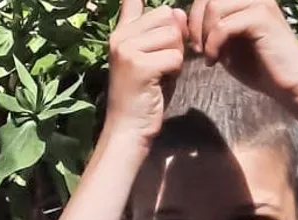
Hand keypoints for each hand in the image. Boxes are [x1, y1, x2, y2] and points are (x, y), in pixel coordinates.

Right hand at [105, 0, 188, 143]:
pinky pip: (175, 56)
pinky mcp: (139, 66)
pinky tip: (161, 83)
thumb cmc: (143, 95)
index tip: (148, 8)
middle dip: (175, 39)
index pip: (133, 1)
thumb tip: (177, 11)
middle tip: (163, 63)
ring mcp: (127, 50)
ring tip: (161, 73)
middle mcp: (120, 37)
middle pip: (167, 16)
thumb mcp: (150, 57)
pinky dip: (175, 71)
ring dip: (176, 55)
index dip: (147, 2)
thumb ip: (161, 32)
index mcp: (120, 33)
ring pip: (174, 35)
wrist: (128, 129)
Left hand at [188, 0, 297, 102]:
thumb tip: (182, 19)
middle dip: (195, 25)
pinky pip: (224, 25)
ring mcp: (260, 3)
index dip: (193, 17)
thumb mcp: (226, 44)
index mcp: (245, 0)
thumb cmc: (258, 67)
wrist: (289, 84)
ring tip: (207, 56)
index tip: (194, 43)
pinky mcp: (262, 18)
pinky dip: (213, 45)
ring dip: (204, 35)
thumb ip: (210, 29)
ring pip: (214, 7)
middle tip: (197, 50)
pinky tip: (215, 61)